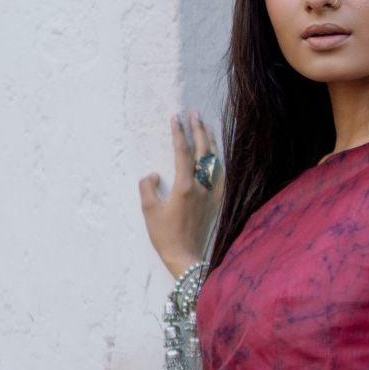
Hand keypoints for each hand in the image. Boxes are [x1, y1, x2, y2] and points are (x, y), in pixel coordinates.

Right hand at [139, 113, 220, 277]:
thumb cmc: (165, 235)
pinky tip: (215, 155)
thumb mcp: (148, 210)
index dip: (179, 133)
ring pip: (215, 161)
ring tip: (206, 126)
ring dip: (210, 142)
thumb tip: (154, 175)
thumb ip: (148, 187)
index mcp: (185, 187)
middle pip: (203, 151)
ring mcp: (212, 194)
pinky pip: (220, 175)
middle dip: (199, 130)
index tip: (175, 117)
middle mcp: (202, 187)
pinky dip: (218, 161)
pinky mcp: (217, 202)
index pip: (183, 152)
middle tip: (194, 113)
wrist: (185, 256)